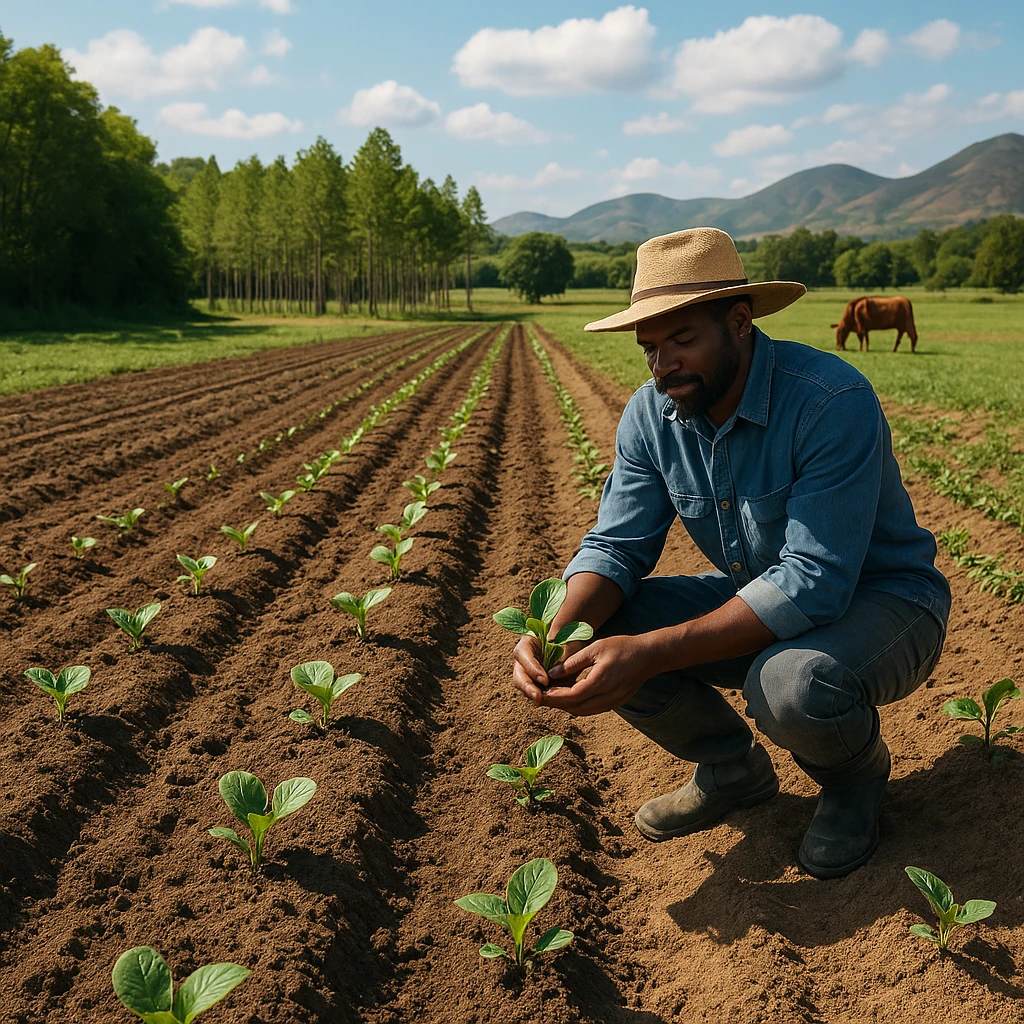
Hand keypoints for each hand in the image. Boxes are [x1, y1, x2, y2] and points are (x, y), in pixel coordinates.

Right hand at [511, 635, 591, 703]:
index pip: (522, 655)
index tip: (545, 680)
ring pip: (527, 688)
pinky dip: (548, 699)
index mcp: (528, 643)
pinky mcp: (540, 685)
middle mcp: (525, 660)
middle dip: (528, 688)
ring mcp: (531, 674)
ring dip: (537, 696)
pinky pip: (540, 694)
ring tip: (550, 703)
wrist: (575, 642)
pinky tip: (559, 702)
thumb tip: (558, 669)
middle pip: (519, 676)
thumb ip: (564, 651)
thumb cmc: (571, 636)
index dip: (532, 669)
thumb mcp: (569, 639)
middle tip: (538, 698)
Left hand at [539, 635, 658, 716]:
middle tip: (540, 697)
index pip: (572, 696)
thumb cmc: (622, 647)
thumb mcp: (595, 648)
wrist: (649, 656)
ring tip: (551, 698)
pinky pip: (592, 709)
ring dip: (566, 707)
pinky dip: (578, 706)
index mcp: (601, 681)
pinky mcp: (616, 703)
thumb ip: (573, 662)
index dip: (554, 697)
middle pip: (576, 708)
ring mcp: (613, 702)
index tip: (540, 693)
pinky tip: (569, 698)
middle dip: (557, 704)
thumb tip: (551, 674)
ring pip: (584, 711)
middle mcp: (607, 696)